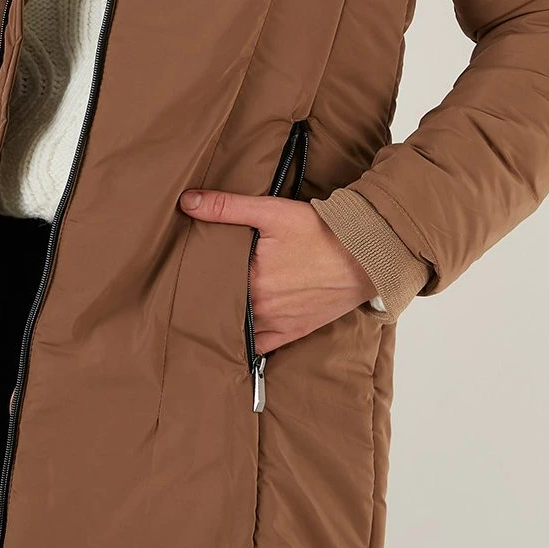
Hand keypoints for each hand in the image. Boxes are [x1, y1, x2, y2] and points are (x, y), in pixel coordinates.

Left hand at [178, 187, 376, 351]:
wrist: (365, 255)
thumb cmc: (320, 232)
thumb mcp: (271, 211)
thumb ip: (226, 207)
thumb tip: (187, 202)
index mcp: (251, 280)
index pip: (208, 284)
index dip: (195, 276)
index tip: (183, 271)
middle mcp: (262, 308)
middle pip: (222, 306)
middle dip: (208, 297)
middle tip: (193, 287)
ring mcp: (279, 323)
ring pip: (239, 328)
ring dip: (226, 319)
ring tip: (209, 309)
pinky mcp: (295, 331)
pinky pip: (262, 345)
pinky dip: (248, 341)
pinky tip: (235, 335)